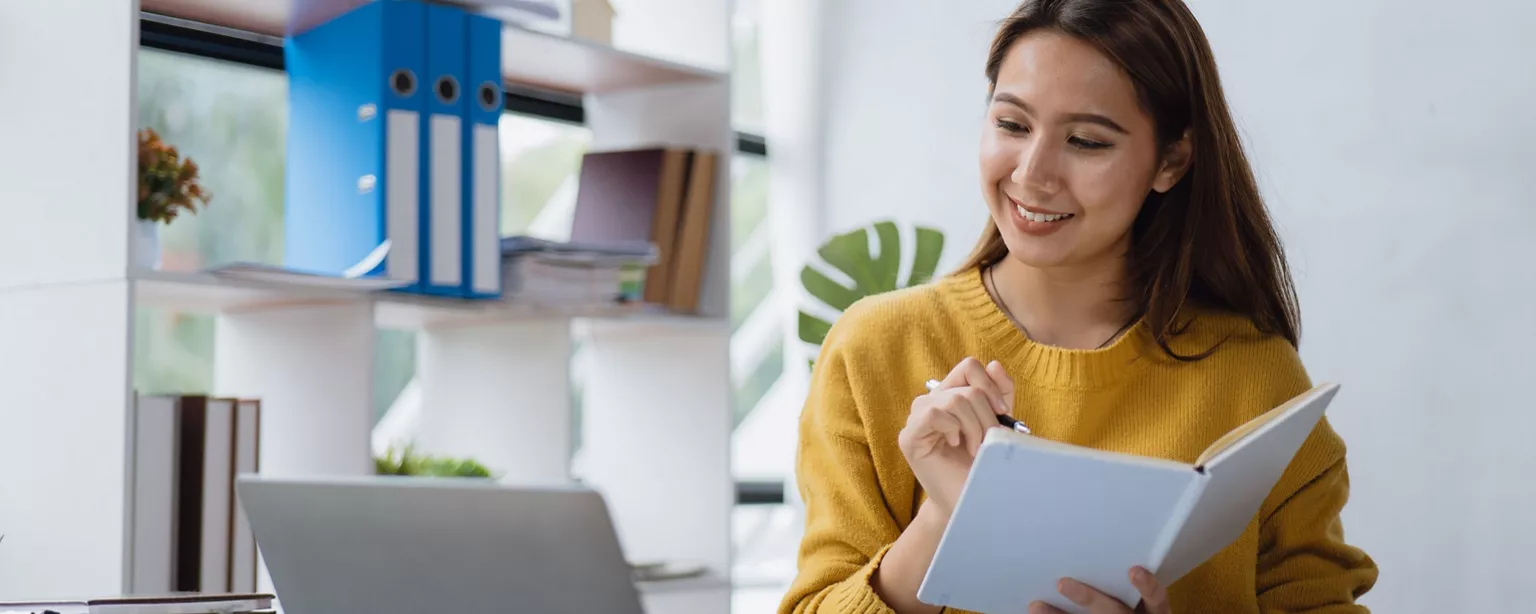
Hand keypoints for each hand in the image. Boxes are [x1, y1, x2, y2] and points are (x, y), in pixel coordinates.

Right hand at [897, 357, 1013, 516]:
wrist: (970, 500)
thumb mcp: (997, 422)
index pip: (969, 366)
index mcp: (950, 395)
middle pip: (966, 385)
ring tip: (975, 448)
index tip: (1002, 412)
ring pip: (953, 399)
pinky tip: (955, 444)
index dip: (990, 385)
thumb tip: (994, 365)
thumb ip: (999, 393)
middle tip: (990, 440)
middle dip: (987, 414)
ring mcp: (916, 418)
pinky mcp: (908, 437)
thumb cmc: (982, 464)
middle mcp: (931, 402)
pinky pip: (933, 414)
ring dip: (974, 426)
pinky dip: (953, 428)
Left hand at [1029, 567, 1171, 613]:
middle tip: (1061, 583)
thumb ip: (1121, 570)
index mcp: (1151, 609)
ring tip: (1036, 605)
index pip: (1155, 598)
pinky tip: (1034, 609)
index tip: (1135, 570)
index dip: (1147, 586)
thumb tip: (1093, 533)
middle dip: (1087, 598)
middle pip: (1113, 611)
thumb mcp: (1139, 590)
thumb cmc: (1133, 596)